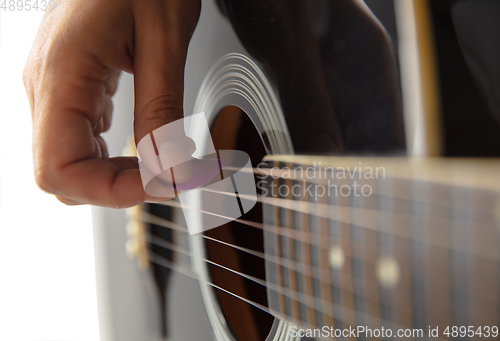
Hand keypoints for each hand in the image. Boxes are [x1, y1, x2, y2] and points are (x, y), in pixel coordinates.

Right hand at [23, 0, 200, 207]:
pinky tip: (145, 142)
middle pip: (61, 173)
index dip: (112, 192)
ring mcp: (54, 88)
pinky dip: (113, 155)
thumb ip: (162, 108)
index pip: (60, 169)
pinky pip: (79, 139)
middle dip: (117, 187)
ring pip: (69, 161)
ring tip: (164, 162)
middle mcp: (47, 87)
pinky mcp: (70, 86)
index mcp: (61, 75)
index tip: (164, 185)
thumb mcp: (163, 39)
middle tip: (172, 176)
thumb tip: (171, 169)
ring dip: (116, 174)